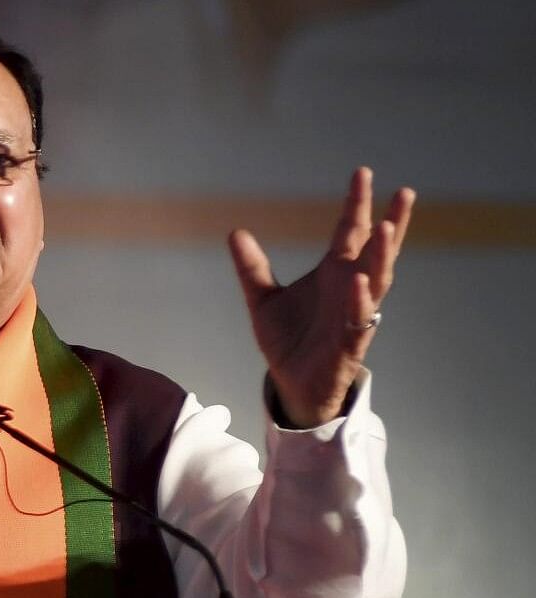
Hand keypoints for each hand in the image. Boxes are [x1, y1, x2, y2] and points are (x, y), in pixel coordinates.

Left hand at [227, 167, 414, 426]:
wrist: (289, 383)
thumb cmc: (287, 339)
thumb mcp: (262, 299)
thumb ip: (252, 267)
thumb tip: (235, 232)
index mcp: (333, 272)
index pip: (350, 231)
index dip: (357, 203)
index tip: (363, 172)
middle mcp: (349, 287)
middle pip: (376, 249)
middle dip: (390, 222)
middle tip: (404, 192)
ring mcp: (353, 314)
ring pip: (377, 280)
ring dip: (383, 255)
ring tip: (387, 226)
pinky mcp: (349, 342)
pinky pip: (358, 319)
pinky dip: (359, 300)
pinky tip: (358, 280)